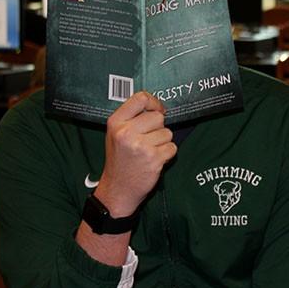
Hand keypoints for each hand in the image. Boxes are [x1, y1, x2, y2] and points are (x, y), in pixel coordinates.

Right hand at [95, 91, 176, 216]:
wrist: (118, 189)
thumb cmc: (120, 160)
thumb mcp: (116, 133)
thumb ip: (132, 118)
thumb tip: (158, 107)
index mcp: (116, 122)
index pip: (140, 98)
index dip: (154, 103)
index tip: (157, 110)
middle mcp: (126, 132)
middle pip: (158, 117)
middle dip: (158, 128)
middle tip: (147, 141)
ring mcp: (140, 146)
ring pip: (167, 133)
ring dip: (162, 142)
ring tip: (148, 152)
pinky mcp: (153, 159)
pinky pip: (172, 147)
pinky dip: (167, 154)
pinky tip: (154, 160)